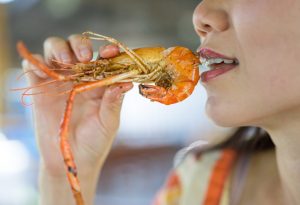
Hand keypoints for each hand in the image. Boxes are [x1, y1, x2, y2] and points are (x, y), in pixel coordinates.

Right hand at [22, 34, 132, 177]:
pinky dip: (35, 62)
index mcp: (99, 81)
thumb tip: (125, 83)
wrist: (72, 158)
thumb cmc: (95, 141)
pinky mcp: (40, 88)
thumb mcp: (108, 122)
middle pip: (76, 46)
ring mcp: (59, 80)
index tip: (111, 52)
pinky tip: (42, 70)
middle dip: (80, 45)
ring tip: (65, 62)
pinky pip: (33, 66)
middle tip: (85, 58)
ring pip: (55, 49)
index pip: (102, 58)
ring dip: (59, 48)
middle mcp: (79, 76)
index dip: (108, 51)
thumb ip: (113, 103)